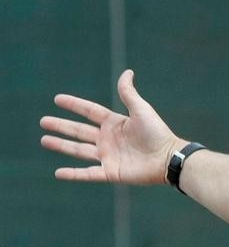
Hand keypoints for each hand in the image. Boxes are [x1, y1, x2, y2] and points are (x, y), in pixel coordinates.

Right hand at [40, 69, 183, 184]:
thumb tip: (127, 71)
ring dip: (61, 145)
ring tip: (44, 140)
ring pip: (79, 150)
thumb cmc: (157, 132)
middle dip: (62, 126)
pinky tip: (58, 172)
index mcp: (115, 123)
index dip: (74, 105)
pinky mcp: (110, 172)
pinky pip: (87, 174)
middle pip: (79, 131)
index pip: (90, 112)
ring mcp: (108, 156)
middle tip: (43, 121)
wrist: (166, 157)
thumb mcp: (141, 109)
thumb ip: (128, 93)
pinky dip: (72, 174)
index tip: (57, 99)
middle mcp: (109, 139)